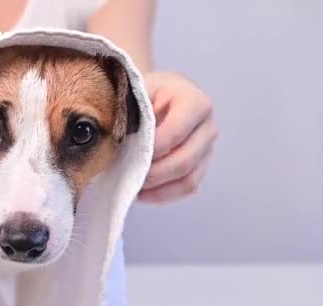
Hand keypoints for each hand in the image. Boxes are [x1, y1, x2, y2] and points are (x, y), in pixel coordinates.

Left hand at [139, 71, 217, 203]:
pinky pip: (187, 188)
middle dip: (153, 173)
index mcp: (194, 101)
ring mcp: (207, 148)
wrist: (154, 95)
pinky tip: (143, 192)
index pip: (174, 133)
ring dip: (158, 188)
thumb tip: (115, 138)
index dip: (149, 150)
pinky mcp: (200, 165)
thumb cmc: (142, 93)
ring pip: (188, 179)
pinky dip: (164, 194)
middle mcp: (207, 126)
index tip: (126, 156)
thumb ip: (128, 112)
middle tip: (127, 176)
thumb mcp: (133, 92)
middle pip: (184, 161)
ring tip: (133, 186)